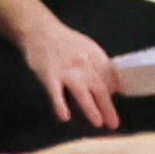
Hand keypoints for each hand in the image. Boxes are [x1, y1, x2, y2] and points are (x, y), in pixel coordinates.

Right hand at [26, 11, 123, 129]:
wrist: (39, 30)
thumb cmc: (65, 43)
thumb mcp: (87, 49)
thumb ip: (99, 67)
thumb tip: (114, 87)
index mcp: (95, 56)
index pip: (110, 77)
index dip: (114, 92)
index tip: (116, 104)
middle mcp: (83, 63)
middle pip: (98, 87)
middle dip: (107, 107)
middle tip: (113, 123)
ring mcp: (66, 70)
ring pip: (81, 91)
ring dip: (91, 108)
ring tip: (98, 122)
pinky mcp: (49, 75)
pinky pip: (55, 92)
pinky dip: (60, 104)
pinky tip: (65, 116)